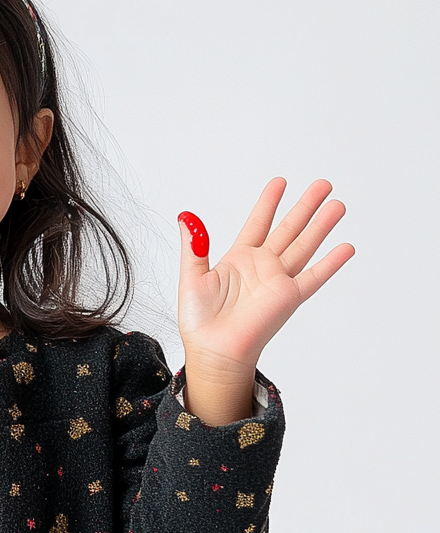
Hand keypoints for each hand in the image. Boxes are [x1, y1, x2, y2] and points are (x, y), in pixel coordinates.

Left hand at [176, 178, 353, 422]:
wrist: (212, 350)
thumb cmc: (199, 320)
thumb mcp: (191, 276)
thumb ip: (194, 246)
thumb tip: (186, 217)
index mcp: (238, 259)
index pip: (258, 223)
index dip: (269, 202)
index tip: (281, 182)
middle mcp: (262, 267)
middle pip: (288, 229)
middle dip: (305, 206)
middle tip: (323, 184)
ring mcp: (277, 281)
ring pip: (304, 245)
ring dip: (321, 226)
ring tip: (338, 204)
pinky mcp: (288, 298)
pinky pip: (313, 277)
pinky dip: (330, 263)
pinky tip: (346, 247)